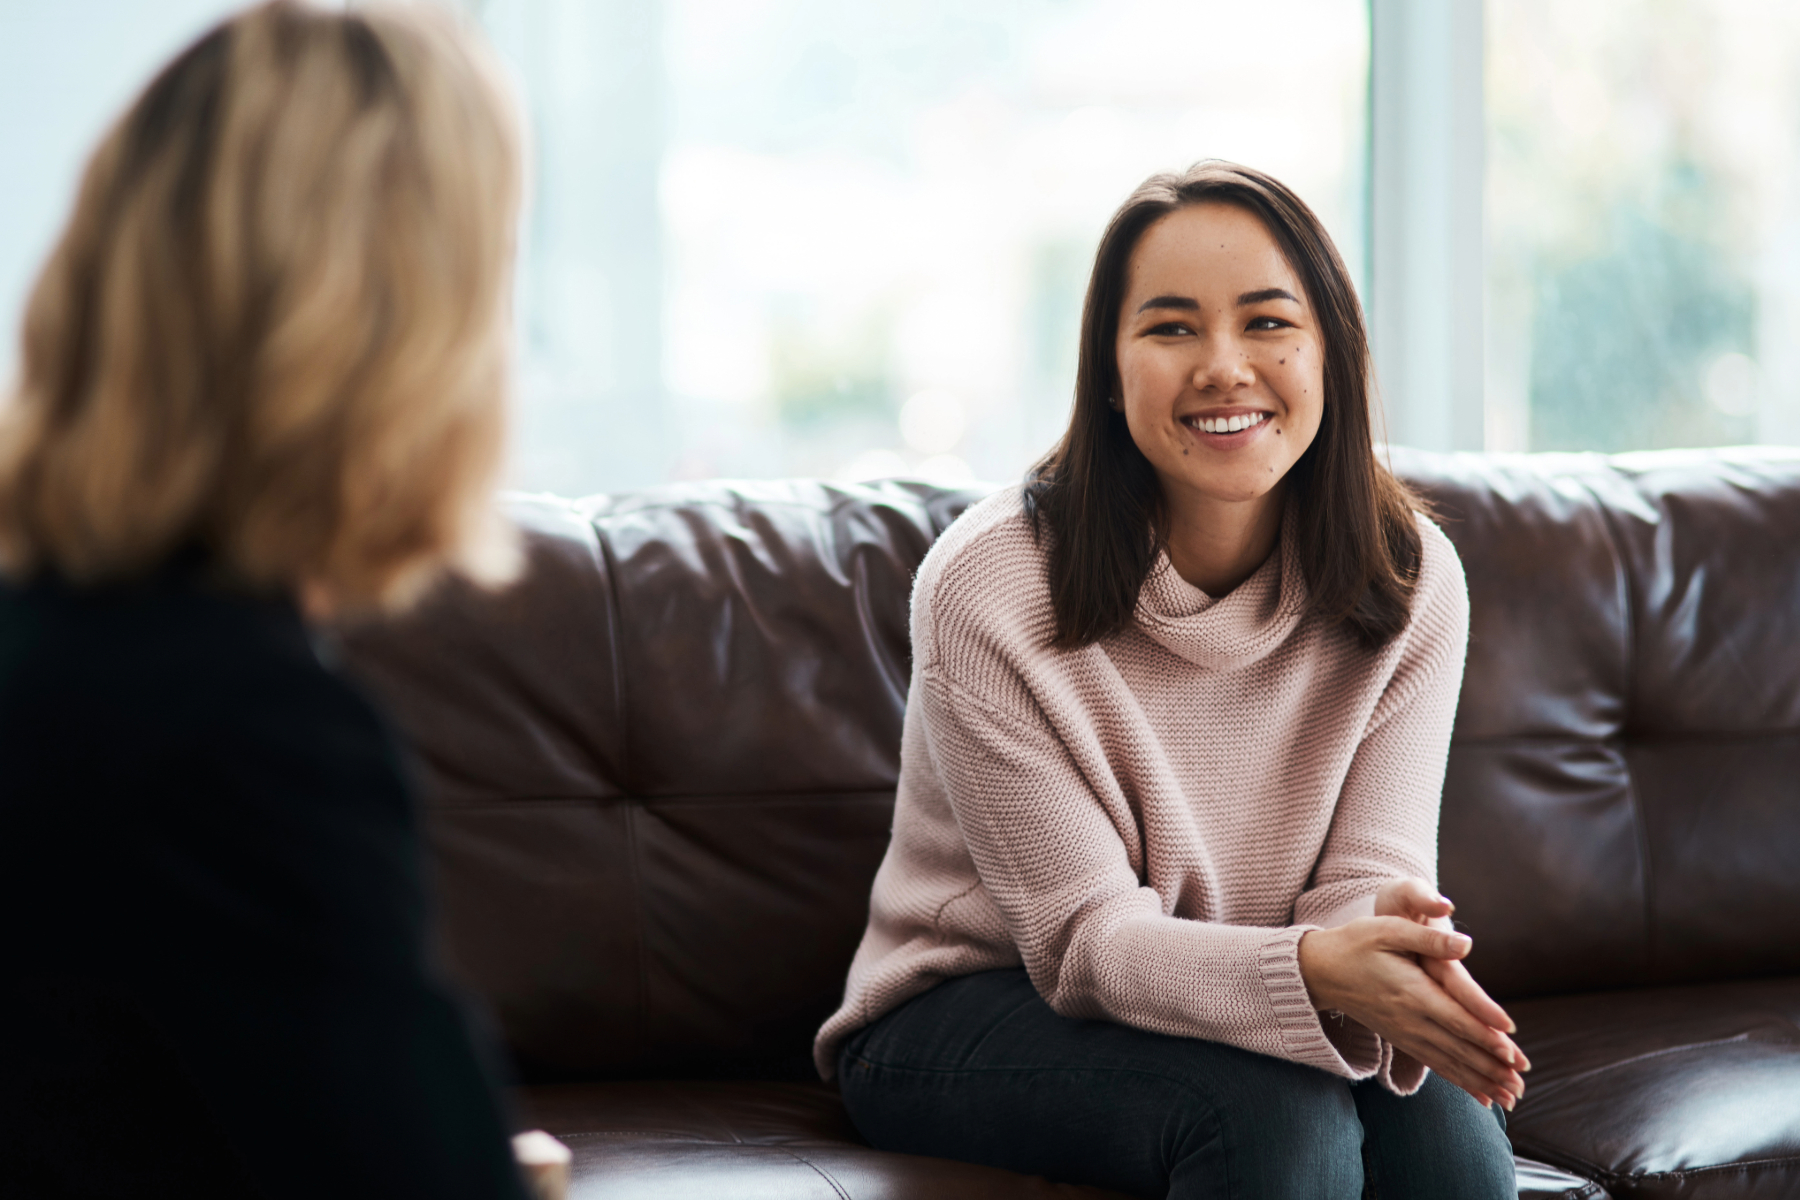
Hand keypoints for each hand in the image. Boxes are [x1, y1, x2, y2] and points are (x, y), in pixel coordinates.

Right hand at [1297, 906, 1528, 1109]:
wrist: (1321, 971)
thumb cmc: (1357, 943)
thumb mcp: (1389, 929)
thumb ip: (1429, 937)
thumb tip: (1466, 944)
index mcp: (1412, 991)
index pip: (1455, 1018)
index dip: (1484, 1034)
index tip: (1511, 1050)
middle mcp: (1410, 1019)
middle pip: (1458, 1047)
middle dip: (1492, 1066)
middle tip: (1522, 1083)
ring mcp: (1405, 1033)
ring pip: (1450, 1062)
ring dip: (1481, 1080)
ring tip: (1511, 1098)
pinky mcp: (1402, 1039)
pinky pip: (1436, 1065)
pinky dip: (1461, 1081)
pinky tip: (1482, 1096)